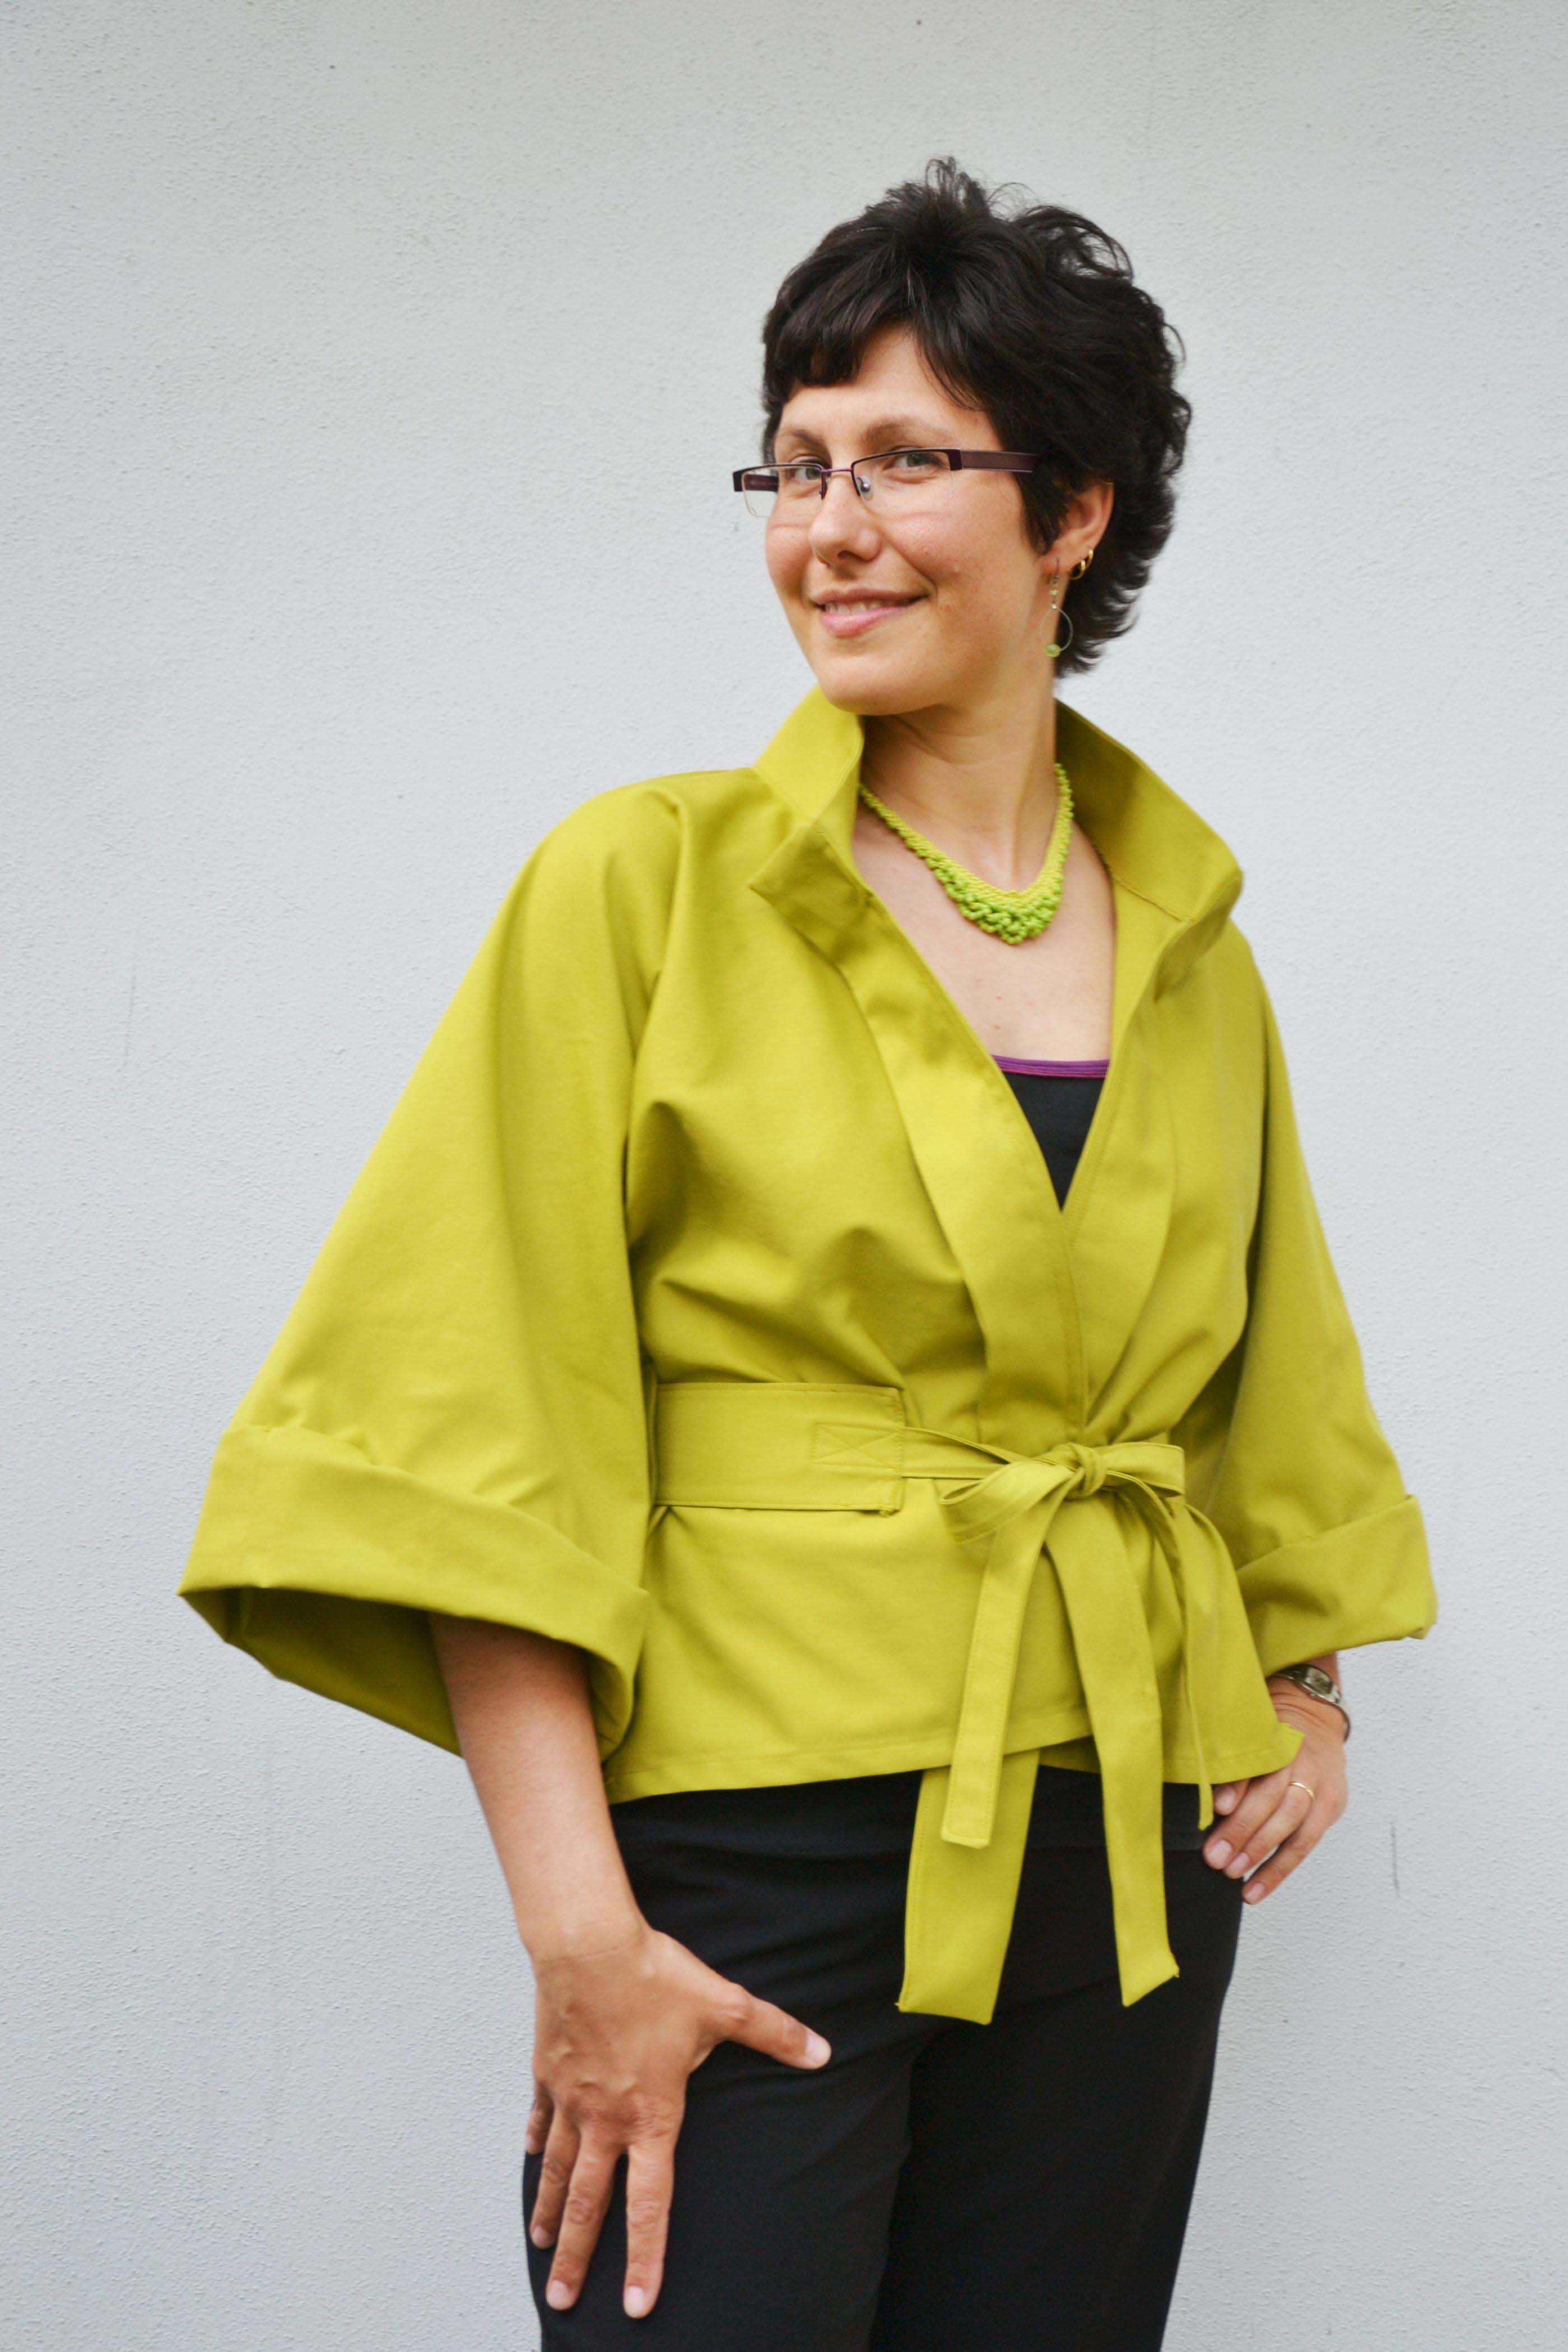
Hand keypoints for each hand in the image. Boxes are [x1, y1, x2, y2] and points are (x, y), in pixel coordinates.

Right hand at [524, 1914, 831, 2320]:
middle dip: (578, 2257)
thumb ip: (774, 2034)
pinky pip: (541, 2118)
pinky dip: (538, 2143)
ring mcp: (571, 2098)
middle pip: (590, 2203)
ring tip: (541, 2247)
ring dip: (550, 2212)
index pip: (650, 2204)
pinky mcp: (548, 2072)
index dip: (646, 2257)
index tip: (637, 2304)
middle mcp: (606, 2119)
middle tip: (563, 2300)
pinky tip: (534, 2159)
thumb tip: (822, 2051)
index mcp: (650, 2115)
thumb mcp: (723, 2006)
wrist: (589, 1945)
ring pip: (559, 2170)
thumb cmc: (654, 1977)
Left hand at [1202, 1688, 1348, 1904]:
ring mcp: (1321, 1787)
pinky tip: (1254, 1890)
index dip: (1237, 1787)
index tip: (1216, 1808)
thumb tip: (1215, 1805)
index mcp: (1278, 1740)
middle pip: (1275, 1799)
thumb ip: (1236, 1769)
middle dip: (1244, 1830)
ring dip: (1261, 1855)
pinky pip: (1304, 1846)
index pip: (1258, 1765)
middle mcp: (1302, 1762)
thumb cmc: (1272, 1738)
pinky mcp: (1330, 1808)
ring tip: (1233, 1875)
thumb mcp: (1253, 1739)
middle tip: (1215, 1857)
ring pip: (1293, 1826)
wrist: (1317, 1725)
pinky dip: (1277, 1871)